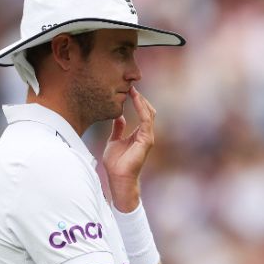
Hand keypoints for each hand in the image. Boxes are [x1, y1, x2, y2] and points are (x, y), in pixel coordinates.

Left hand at [104, 87, 156, 211]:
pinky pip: (146, 119)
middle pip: (148, 111)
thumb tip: (119, 117)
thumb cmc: (116, 163)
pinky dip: (141, 108)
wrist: (118, 177)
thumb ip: (118, 129)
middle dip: (140, 98)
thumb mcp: (114, 141)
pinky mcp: (146, 139)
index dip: (136, 101)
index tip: (128, 89)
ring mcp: (148, 137)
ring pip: (149, 113)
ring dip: (141, 100)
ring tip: (133, 89)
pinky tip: (134, 99)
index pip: (142, 113)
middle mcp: (146, 134)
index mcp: (139, 134)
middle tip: (131, 86)